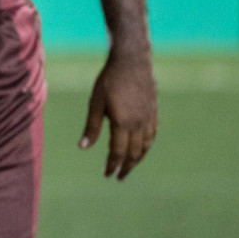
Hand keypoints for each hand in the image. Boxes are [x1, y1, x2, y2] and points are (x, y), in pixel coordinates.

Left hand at [80, 48, 157, 178]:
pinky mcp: (154, 111)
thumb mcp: (95, 102)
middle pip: (134, 153)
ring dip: (138, 159)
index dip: (113, 165)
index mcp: (122, 123)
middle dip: (126, 167)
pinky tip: (143, 147)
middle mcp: (139, 124)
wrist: (132, 61)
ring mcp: (149, 118)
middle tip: (119, 176)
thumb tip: (83, 147)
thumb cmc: (109, 80)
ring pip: (146, 146)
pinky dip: (148, 145)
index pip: (118, 152)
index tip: (108, 175)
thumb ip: (91, 126)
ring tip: (130, 166)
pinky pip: (153, 134)